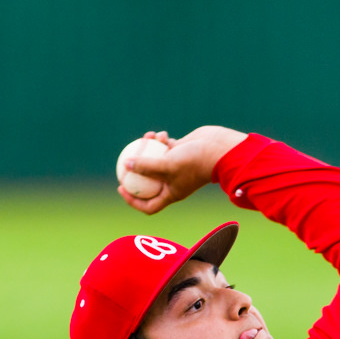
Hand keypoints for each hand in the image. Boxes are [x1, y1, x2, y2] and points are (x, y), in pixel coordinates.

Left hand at [117, 126, 247, 214]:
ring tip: (147, 137)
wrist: (217, 149)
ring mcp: (176, 166)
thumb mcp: (167, 166)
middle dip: (135, 171)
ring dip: (148, 148)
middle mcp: (173, 182)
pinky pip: (163, 147)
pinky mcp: (180, 152)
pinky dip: (159, 140)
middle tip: (123, 161)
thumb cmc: (194, 162)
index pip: (149, 205)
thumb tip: (126, 164)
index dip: (133, 200)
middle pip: (148, 182)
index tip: (121, 188)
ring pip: (155, 160)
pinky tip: (158, 133)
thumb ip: (145, 166)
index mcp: (171, 194)